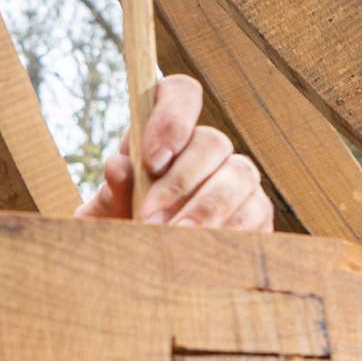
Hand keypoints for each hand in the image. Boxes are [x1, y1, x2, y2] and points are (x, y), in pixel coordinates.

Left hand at [75, 74, 273, 231]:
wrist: (140, 267)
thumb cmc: (120, 230)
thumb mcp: (106, 213)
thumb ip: (113, 190)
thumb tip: (119, 167)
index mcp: (163, 131)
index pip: (180, 93)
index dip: (171, 119)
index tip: (151, 161)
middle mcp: (205, 147)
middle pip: (211, 141)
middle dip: (179, 183)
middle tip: (147, 220)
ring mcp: (235, 176)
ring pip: (239, 174)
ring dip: (205, 209)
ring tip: (175, 239)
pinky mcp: (255, 210)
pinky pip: (256, 211)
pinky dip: (230, 231)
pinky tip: (204, 249)